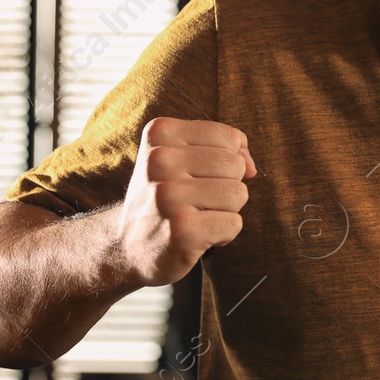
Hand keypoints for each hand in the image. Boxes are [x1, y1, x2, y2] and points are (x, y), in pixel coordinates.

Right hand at [116, 117, 255, 286]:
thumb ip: (225, 149)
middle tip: (194, 200)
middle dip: (226, 186)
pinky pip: (234, 224)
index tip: (195, 176)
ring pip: (238, 193)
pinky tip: (196, 236)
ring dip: (225, 210)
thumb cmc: (165, 196)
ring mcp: (169, 196)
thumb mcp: (183, 158)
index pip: (229, 138)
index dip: (225, 161)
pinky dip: (223, 234)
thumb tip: (252, 167)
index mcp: (161, 133)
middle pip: (236, 165)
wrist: (127, 246)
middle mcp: (160, 160)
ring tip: (195, 216)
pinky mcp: (182, 230)